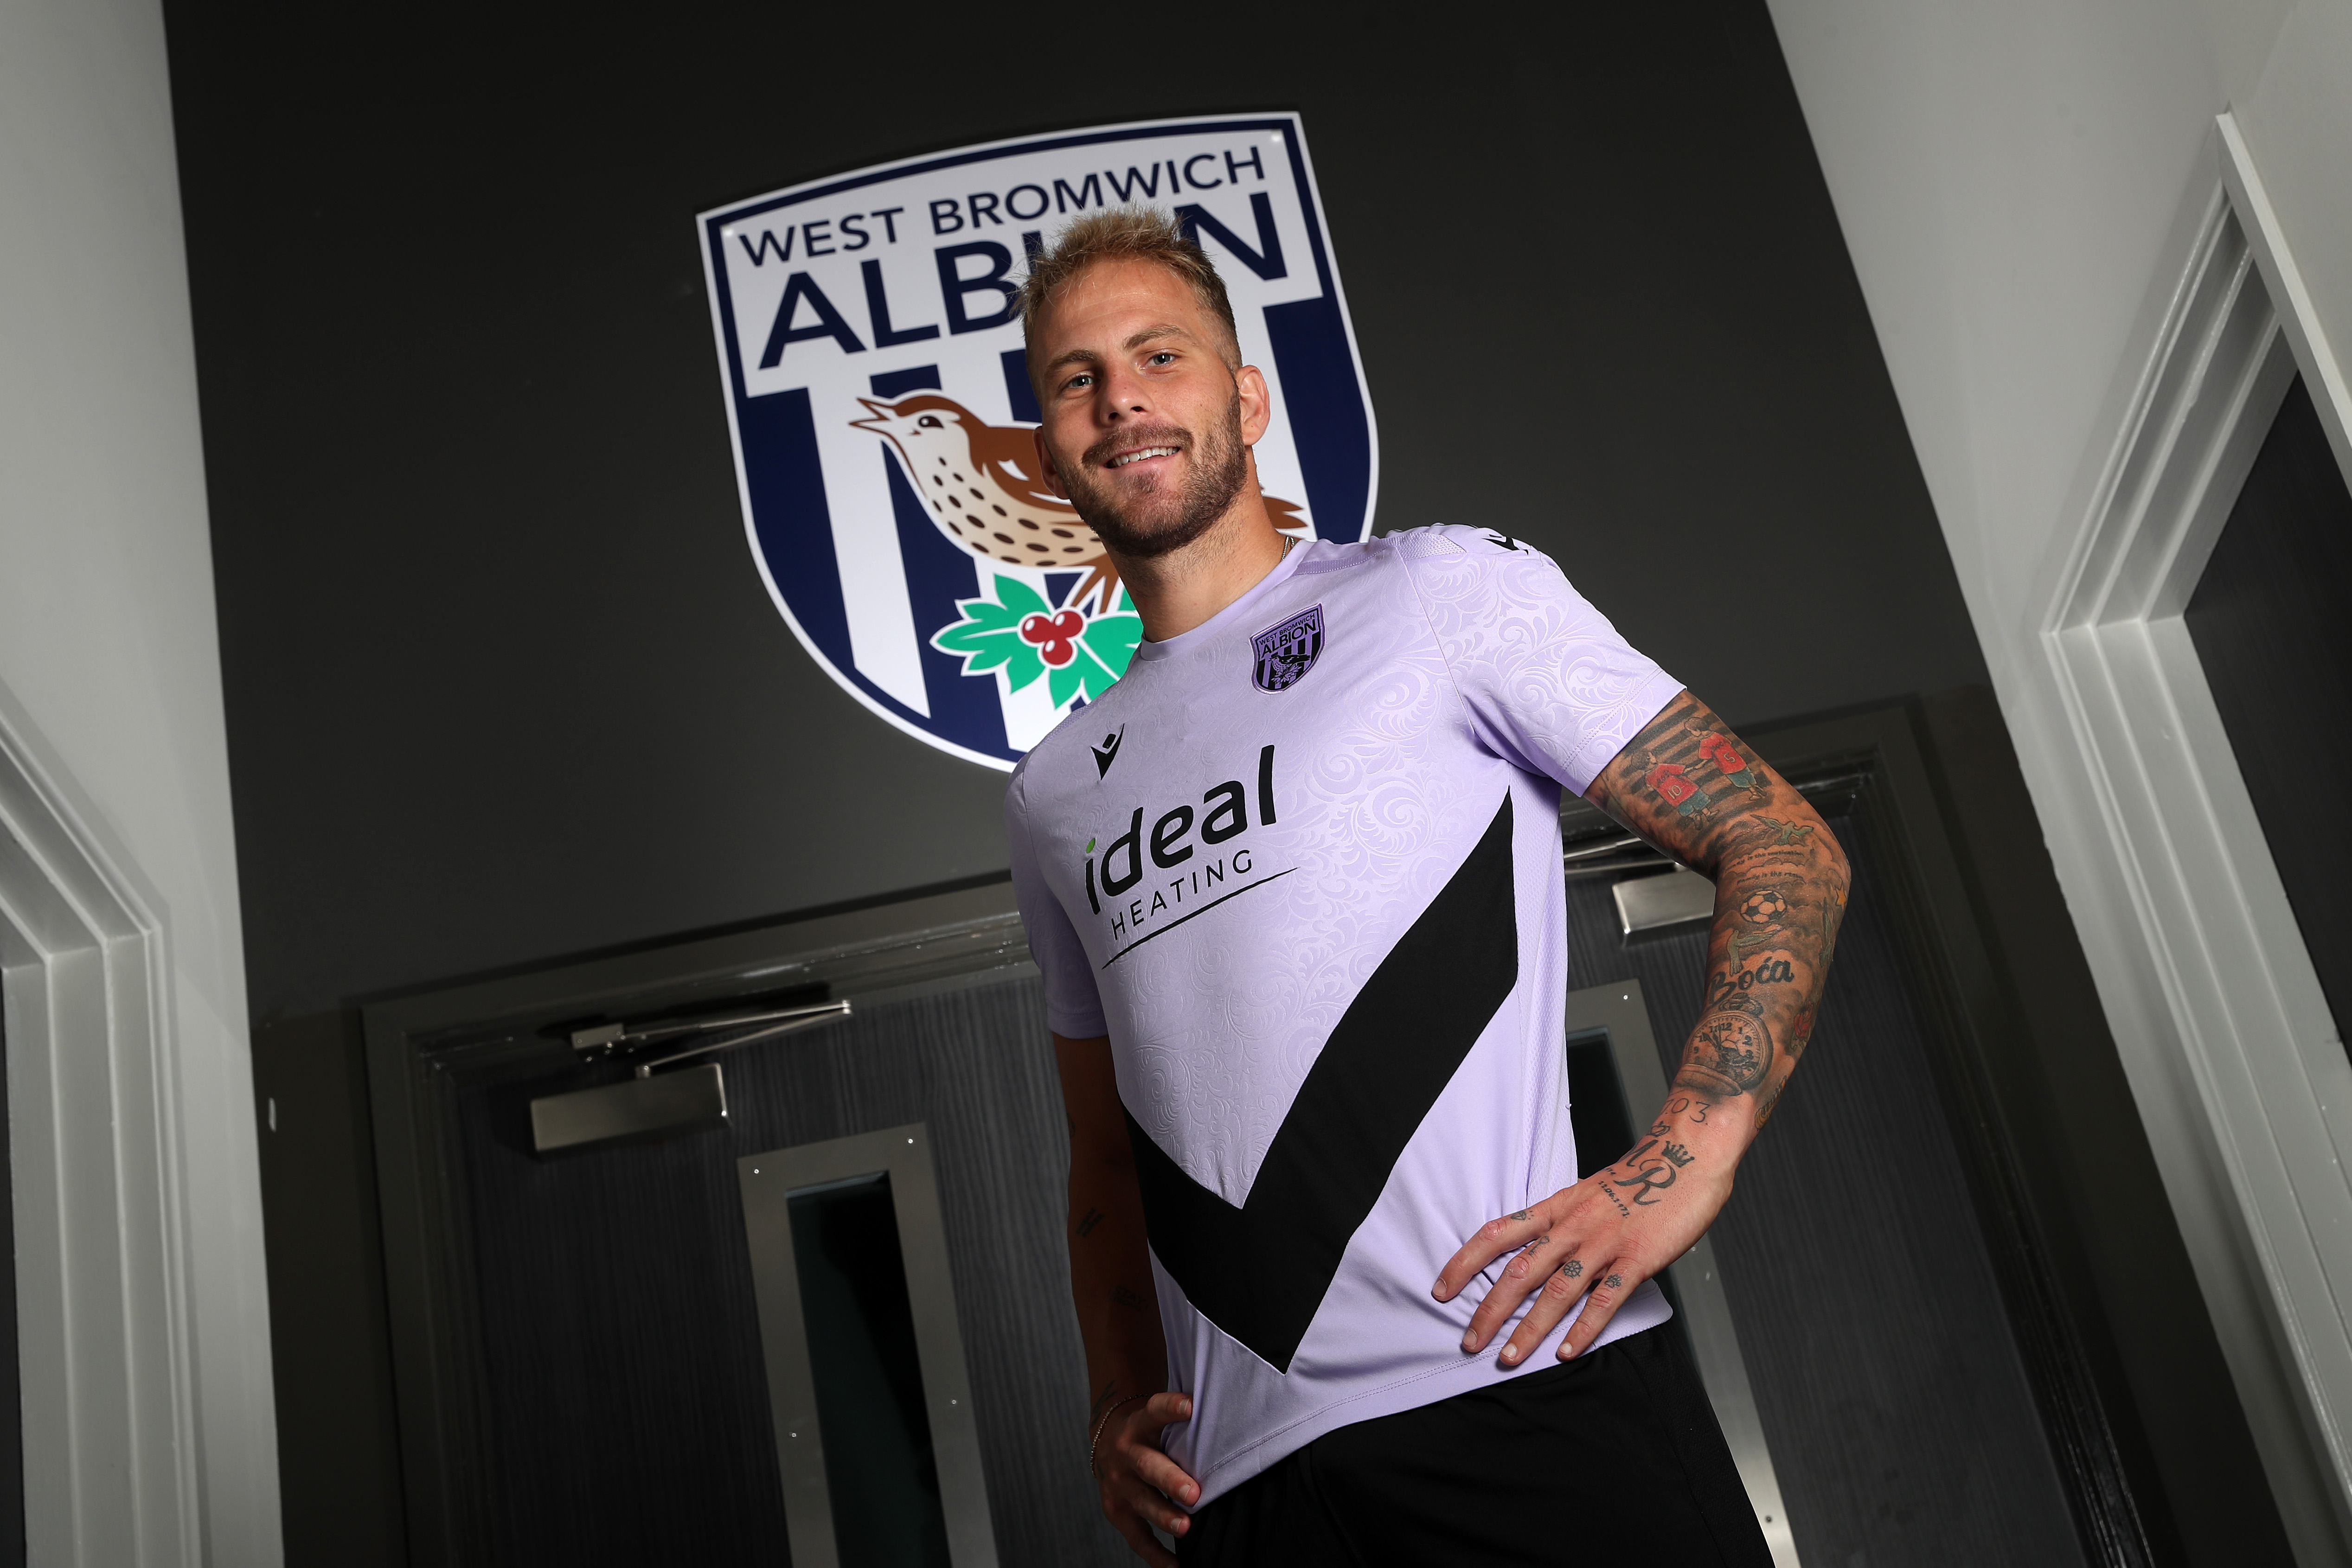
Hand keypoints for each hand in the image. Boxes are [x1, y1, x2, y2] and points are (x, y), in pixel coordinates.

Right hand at [1094, 1390, 1198, 1564]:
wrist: (1105, 1445)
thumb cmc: (1148, 1433)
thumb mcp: (1156, 1418)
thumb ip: (1183, 1420)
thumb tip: (1231, 1413)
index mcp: (1139, 1425)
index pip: (1153, 1411)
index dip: (1170, 1408)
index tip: (1191, 1406)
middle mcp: (1126, 1454)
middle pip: (1148, 1466)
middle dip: (1170, 1480)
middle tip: (1193, 1492)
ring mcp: (1119, 1485)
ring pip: (1143, 1502)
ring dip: (1164, 1516)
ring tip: (1186, 1527)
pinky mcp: (1117, 1512)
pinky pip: (1137, 1538)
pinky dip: (1156, 1555)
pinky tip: (1177, 1566)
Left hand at [1432, 1126, 1736, 1363]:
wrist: (1685, 1156)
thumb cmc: (1639, 1179)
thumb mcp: (1587, 1194)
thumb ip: (1562, 1224)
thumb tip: (1539, 1255)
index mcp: (1557, 1208)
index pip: (1498, 1234)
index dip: (1465, 1262)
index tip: (1442, 1289)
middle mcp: (1572, 1226)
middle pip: (1519, 1270)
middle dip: (1490, 1309)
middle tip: (1469, 1340)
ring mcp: (1604, 1243)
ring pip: (1556, 1290)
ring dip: (1529, 1327)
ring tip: (1509, 1357)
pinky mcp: (1636, 1259)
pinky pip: (1605, 1300)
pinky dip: (1584, 1328)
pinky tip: (1567, 1351)